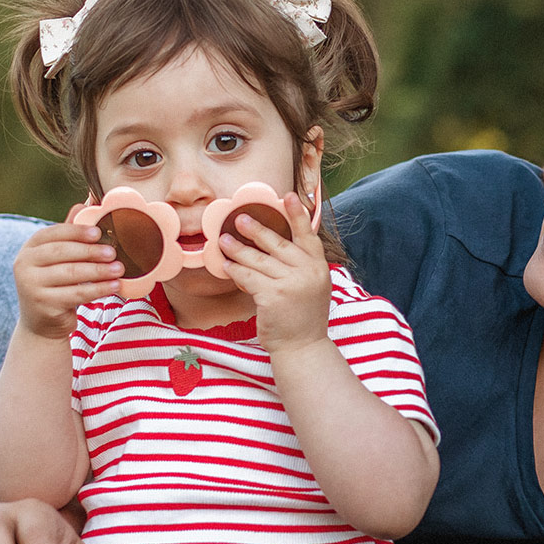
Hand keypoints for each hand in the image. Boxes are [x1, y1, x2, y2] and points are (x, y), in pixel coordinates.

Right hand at [13, 210, 123, 339]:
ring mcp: (31, 286)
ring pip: (72, 274)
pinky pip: (77, 294)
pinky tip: (114, 286)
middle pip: (63, 253)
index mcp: (29, 248)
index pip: (53, 233)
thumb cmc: (55, 285)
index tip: (98, 232)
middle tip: (114, 252)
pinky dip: (98, 289)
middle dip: (91, 252)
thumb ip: (69, 235)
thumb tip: (84, 203)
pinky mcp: (43, 304)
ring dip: (99, 271)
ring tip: (119, 269)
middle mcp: (24, 264)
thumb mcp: (59, 259)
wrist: (42, 323)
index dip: (76, 231)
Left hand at [217, 191, 330, 353]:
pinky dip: (235, 271)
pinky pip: (248, 277)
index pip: (308, 235)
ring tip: (224, 240)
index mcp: (319, 267)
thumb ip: (297, 267)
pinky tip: (226, 266)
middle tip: (240, 219)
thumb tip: (267, 247)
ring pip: (258, 260)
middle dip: (256, 229)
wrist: (302, 347)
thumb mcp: (310, 288)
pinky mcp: (273, 296)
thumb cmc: (302, 318)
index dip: (297, 215)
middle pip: (277, 243)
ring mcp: (291, 283)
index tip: (288, 196)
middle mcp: (308, 272)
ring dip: (238, 249)